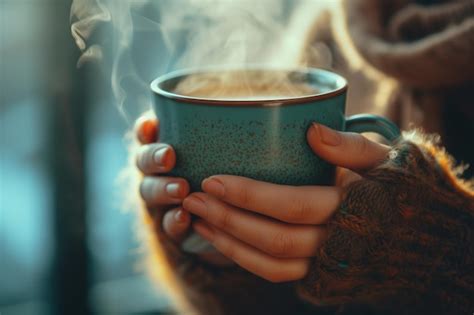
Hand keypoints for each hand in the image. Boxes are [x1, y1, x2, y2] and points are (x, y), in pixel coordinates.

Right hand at [135, 114, 232, 264]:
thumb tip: (279, 111)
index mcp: (172, 143)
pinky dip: (174, 220)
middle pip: (144, 160)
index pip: (148, 131)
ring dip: (161, 189)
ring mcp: (164, 198)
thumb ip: (244, 128)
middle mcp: (161, 168)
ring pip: (149, 191)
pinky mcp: (173, 225)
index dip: (144, 128)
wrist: (239, 218)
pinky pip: (167, 224)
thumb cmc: (241, 165)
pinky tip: (185, 218)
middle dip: (152, 157)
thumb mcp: (243, 144)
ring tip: (181, 190)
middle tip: (169, 157)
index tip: (153, 125)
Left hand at [183, 123, 390, 281]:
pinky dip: (242, 259)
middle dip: (227, 218)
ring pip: (271, 262)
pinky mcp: (316, 272)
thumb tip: (311, 130)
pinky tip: (218, 237)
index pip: (293, 205)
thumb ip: (350, 144)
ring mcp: (326, 262)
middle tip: (191, 196)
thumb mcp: (381, 157)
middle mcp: (337, 241)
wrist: (409, 227)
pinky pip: (275, 273)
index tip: (212, 179)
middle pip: (274, 238)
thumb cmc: (392, 183)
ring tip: (196, 217)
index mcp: (351, 207)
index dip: (249, 195)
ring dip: (228, 242)